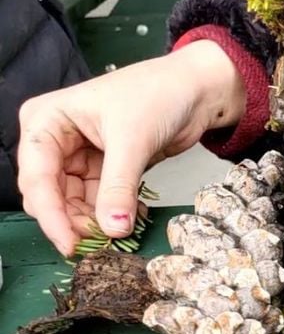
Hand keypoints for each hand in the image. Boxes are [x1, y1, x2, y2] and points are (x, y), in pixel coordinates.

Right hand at [17, 40, 245, 255]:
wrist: (196, 88)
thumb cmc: (159, 93)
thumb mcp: (133, 141)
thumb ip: (118, 188)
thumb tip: (112, 229)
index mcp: (47, 120)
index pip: (37, 176)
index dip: (51, 214)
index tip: (69, 244)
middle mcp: (56, 138)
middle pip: (51, 194)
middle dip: (73, 220)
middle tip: (100, 242)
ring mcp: (79, 154)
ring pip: (74, 202)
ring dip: (95, 221)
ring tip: (121, 232)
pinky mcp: (105, 167)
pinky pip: (98, 200)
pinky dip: (113, 214)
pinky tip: (132, 219)